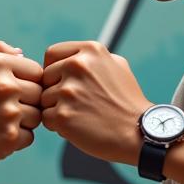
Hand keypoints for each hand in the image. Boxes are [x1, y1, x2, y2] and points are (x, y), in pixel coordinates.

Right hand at [0, 41, 43, 171]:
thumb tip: (22, 52)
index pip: (37, 72)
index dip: (26, 84)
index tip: (6, 93)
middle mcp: (5, 85)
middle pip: (40, 95)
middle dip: (26, 103)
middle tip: (0, 111)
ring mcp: (9, 112)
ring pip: (37, 116)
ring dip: (23, 123)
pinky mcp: (10, 137)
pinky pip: (30, 137)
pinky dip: (16, 140)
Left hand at [40, 41, 149, 163]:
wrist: (139, 132)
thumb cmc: (127, 101)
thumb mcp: (117, 65)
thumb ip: (91, 57)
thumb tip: (68, 57)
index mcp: (90, 51)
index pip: (51, 54)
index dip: (53, 69)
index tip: (63, 82)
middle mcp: (77, 66)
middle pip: (45, 77)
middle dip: (54, 91)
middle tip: (75, 103)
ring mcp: (69, 91)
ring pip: (44, 99)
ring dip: (56, 109)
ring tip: (80, 115)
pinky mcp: (63, 115)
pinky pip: (46, 118)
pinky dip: (57, 125)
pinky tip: (77, 127)